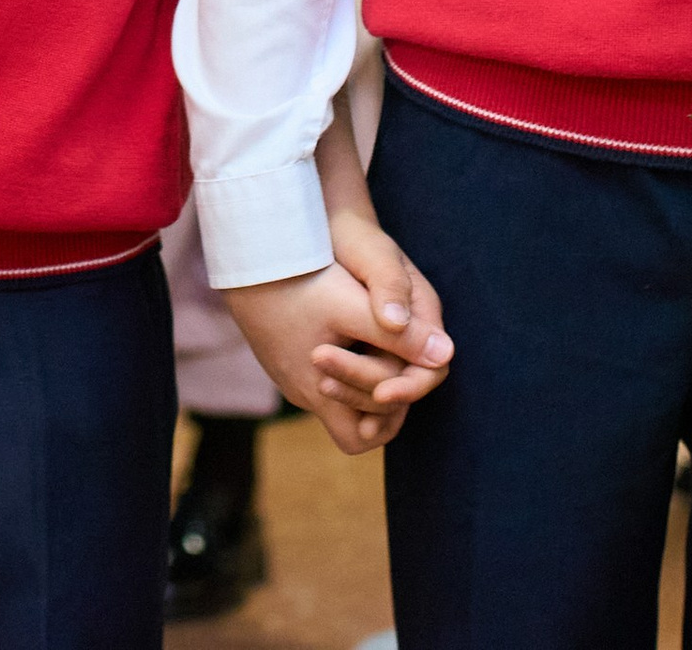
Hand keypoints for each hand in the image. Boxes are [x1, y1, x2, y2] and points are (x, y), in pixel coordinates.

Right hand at [225, 254, 452, 455]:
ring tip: (376, 338)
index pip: (363, 438)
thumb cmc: (298, 279)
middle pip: (350, 417)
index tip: (404, 380)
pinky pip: (315, 369)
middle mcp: (299, 390)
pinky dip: (339, 354)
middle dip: (378, 394)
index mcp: (317, 391)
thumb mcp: (354, 306)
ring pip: (333, 391)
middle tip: (397, 362)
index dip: (391, 418)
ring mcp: (284, 371)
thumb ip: (401, 335)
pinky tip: (347, 322)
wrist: (245, 252)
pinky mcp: (278, 350)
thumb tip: (446, 356)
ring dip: (359, 371)